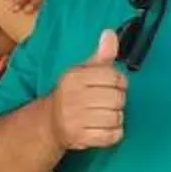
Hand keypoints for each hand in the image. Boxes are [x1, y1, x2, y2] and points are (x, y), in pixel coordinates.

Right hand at [50, 30, 129, 150]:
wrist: (49, 122)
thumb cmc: (72, 93)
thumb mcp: (83, 71)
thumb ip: (101, 55)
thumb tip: (110, 33)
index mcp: (74, 77)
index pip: (113, 77)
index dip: (120, 82)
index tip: (114, 86)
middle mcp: (72, 97)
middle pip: (117, 99)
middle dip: (118, 101)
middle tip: (108, 102)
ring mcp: (75, 119)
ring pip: (115, 118)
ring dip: (116, 118)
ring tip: (105, 115)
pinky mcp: (79, 137)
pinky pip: (111, 136)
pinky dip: (113, 133)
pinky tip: (104, 128)